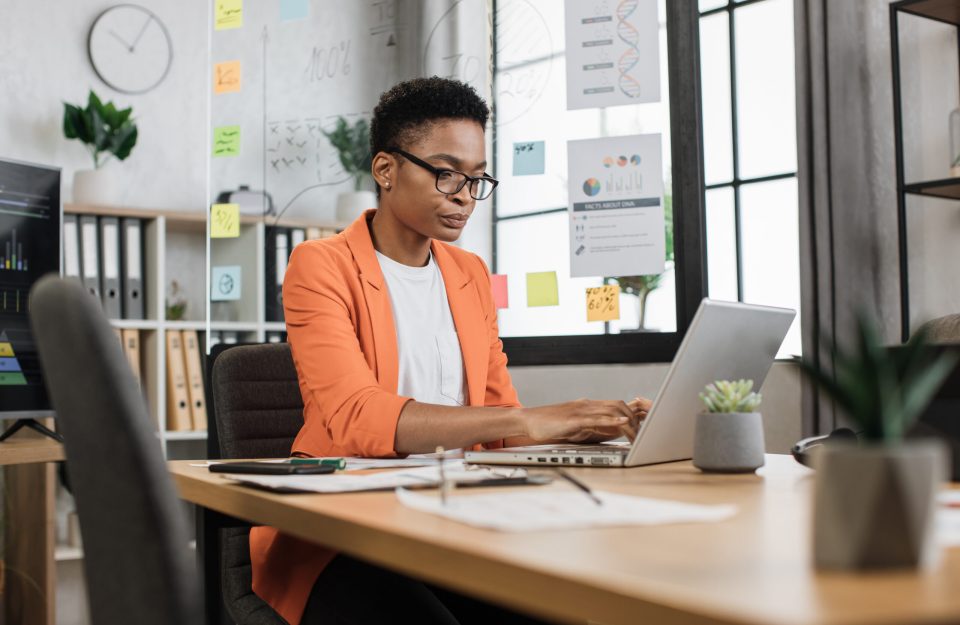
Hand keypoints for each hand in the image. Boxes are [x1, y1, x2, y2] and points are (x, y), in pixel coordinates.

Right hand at [521, 398, 647, 443]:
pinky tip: (622, 426)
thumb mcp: (575, 426)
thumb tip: (610, 433)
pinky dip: (612, 422)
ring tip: (639, 435)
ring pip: (612, 411)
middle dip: (636, 418)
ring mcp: (581, 410)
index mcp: (588, 406)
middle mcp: (587, 405)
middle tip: (643, 434)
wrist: (527, 421)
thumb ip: (592, 428)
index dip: (633, 412)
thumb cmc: (549, 425)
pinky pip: (597, 418)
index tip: (644, 424)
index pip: (616, 405)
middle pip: (619, 405)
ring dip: (629, 423)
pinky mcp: (574, 419)